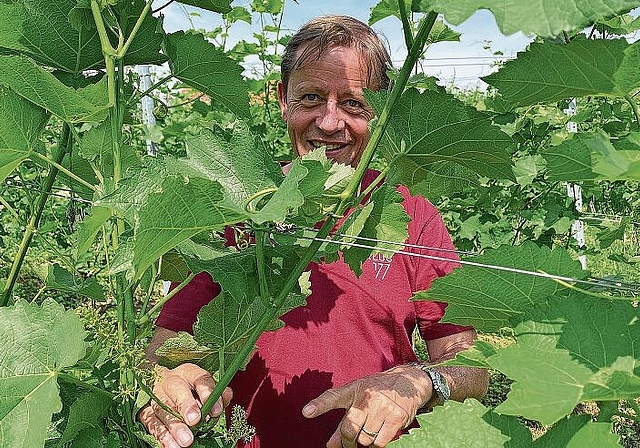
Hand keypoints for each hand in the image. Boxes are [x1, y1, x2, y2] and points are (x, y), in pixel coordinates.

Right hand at [138, 363, 232, 447]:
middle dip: (186, 405)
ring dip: (174, 427)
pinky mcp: (145, 411)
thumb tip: (226, 394)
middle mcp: (170, 381)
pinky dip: (162, 436)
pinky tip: (171, 446)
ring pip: (162, 408)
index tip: (215, 411)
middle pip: (176, 389)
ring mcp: (155, 396)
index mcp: (188, 372)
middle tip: (194, 421)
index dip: (208, 393)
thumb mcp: (205, 389)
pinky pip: (151, 423)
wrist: (166, 390)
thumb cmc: (191, 391)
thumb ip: (216, 393)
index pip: (199, 377)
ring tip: (186, 442)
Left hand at [302, 365, 431, 447]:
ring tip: (369, 431)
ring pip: (364, 439)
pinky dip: (377, 444)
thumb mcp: (357, 398)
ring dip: (364, 442)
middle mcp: (366, 397)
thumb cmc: (377, 391)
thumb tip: (331, 445)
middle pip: (348, 430)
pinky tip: (379, 434)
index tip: (307, 412)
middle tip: (350, 442)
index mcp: (353, 389)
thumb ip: (343, 420)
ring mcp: (382, 407)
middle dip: (347, 441)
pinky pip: (380, 442)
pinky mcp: (396, 417)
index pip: (333, 397)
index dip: (319, 405)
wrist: (407, 382)